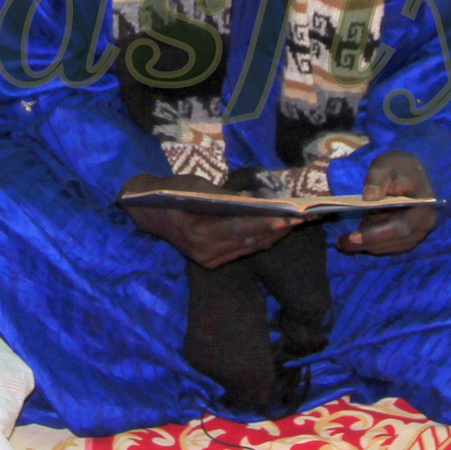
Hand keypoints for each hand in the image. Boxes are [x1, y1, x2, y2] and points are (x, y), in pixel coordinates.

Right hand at [120, 173, 301, 270]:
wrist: (148, 211)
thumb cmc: (173, 192)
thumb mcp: (198, 188)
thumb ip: (226, 198)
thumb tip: (255, 201)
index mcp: (198, 231)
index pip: (239, 228)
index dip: (265, 223)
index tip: (288, 216)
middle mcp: (204, 251)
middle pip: (248, 241)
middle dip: (277, 229)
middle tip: (302, 218)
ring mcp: (207, 259)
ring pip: (247, 248)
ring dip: (272, 236)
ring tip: (296, 223)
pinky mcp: (210, 262)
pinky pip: (240, 252)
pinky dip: (258, 241)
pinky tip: (276, 231)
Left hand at [336, 150, 436, 255]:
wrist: (410, 173)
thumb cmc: (398, 167)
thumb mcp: (384, 165)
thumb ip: (376, 178)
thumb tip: (369, 197)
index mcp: (423, 204)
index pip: (401, 226)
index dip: (377, 234)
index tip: (354, 237)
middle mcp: (425, 222)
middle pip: (395, 240)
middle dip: (367, 243)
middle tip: (341, 243)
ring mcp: (419, 232)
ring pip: (392, 246)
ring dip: (368, 245)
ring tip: (346, 239)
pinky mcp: (410, 237)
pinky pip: (391, 246)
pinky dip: (373, 244)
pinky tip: (359, 236)